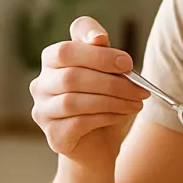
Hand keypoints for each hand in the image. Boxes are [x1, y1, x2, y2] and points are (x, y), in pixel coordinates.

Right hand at [29, 16, 149, 166]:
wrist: (99, 143)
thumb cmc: (104, 99)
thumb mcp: (108, 71)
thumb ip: (102, 51)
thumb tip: (98, 38)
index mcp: (52, 61)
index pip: (65, 49)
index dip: (96, 54)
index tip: (127, 63)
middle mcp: (41, 84)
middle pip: (72, 76)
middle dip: (112, 81)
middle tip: (141, 88)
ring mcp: (42, 110)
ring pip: (74, 101)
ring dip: (112, 101)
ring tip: (136, 103)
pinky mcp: (53, 134)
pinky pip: (78, 122)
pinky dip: (106, 117)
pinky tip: (122, 115)